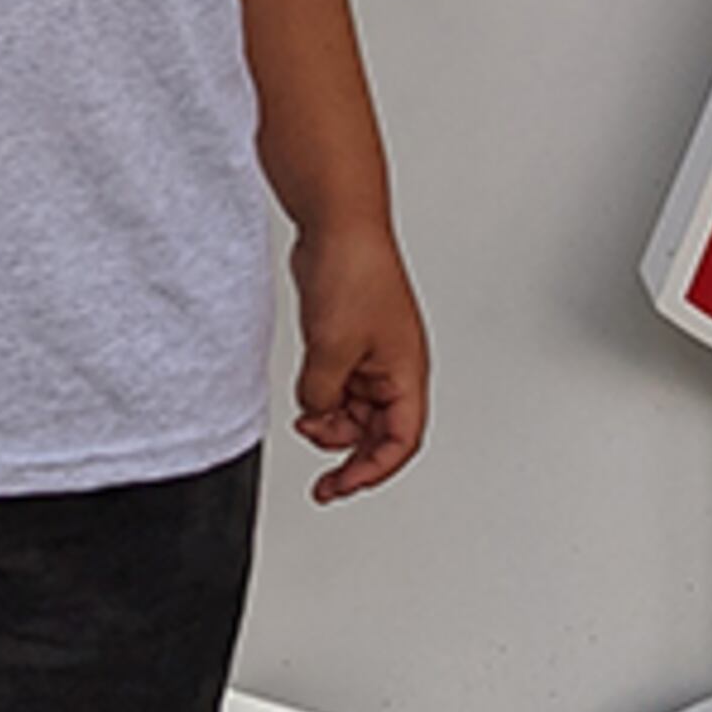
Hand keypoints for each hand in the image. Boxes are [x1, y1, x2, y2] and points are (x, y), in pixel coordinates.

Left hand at [286, 215, 428, 501]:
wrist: (339, 226)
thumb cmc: (355, 273)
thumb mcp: (331, 351)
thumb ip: (322, 396)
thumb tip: (313, 413)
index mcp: (407, 372)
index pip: (402, 440)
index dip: (374, 470)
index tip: (342, 485)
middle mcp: (396, 367)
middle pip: (380, 432)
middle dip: (350, 454)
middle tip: (324, 480)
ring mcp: (373, 353)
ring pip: (356, 410)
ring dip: (331, 424)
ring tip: (306, 422)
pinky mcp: (350, 340)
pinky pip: (339, 385)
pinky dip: (321, 399)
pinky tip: (305, 401)